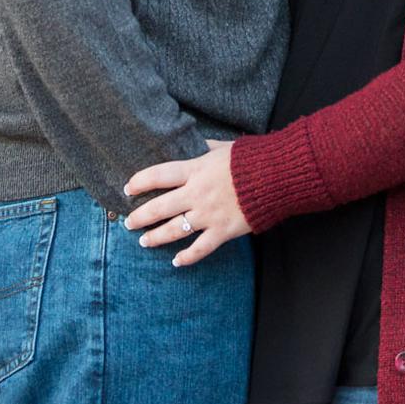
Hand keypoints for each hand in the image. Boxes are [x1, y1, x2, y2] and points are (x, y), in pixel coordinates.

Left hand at [122, 139, 249, 266]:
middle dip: (140, 217)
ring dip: (155, 237)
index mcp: (196, 170)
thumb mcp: (225, 147)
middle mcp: (197, 194)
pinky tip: (176, 261)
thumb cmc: (251, 158)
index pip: (158, 176)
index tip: (127, 189)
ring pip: (173, 230)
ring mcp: (208, 214)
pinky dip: (187, 257)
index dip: (139, 182)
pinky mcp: (222, 230)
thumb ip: (206, 147)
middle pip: (159, 207)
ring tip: (144, 241)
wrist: (277, 176)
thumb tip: (194, 141)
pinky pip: (200, 249)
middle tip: (128, 223)